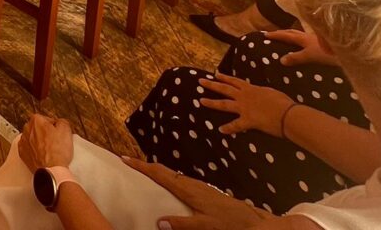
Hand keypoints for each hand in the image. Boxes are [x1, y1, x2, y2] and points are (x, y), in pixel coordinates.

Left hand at [19, 114, 74, 171]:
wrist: (51, 170)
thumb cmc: (57, 152)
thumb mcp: (66, 130)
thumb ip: (62, 121)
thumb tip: (59, 122)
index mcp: (36, 121)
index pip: (47, 120)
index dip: (55, 127)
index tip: (58, 134)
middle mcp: (26, 129)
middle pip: (38, 128)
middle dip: (45, 133)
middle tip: (54, 142)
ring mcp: (23, 142)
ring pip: (33, 138)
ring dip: (39, 142)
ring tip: (49, 150)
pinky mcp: (22, 153)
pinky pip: (29, 148)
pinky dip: (34, 151)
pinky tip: (42, 155)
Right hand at [123, 158, 271, 227]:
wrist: (255, 223)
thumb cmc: (230, 224)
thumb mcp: (206, 226)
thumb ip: (183, 224)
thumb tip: (158, 221)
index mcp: (189, 190)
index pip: (160, 174)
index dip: (142, 166)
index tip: (125, 158)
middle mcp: (192, 185)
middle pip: (164, 170)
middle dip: (145, 165)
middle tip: (129, 161)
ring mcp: (199, 187)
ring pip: (172, 174)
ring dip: (156, 170)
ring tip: (143, 169)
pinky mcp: (205, 191)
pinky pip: (179, 180)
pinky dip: (168, 177)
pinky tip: (169, 183)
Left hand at [199, 73, 294, 136]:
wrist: (288, 114)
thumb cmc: (284, 103)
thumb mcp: (272, 94)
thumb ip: (264, 94)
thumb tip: (264, 95)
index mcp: (252, 89)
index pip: (235, 81)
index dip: (225, 78)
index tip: (216, 74)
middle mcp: (245, 96)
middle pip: (225, 89)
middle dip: (212, 85)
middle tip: (200, 81)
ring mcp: (244, 108)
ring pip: (224, 104)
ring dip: (212, 103)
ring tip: (201, 101)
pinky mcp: (247, 121)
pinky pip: (235, 125)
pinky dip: (228, 128)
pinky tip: (221, 130)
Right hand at [266, 28, 336, 66]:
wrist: (347, 50)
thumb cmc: (327, 52)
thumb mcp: (309, 56)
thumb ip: (296, 57)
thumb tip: (280, 60)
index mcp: (302, 38)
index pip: (285, 35)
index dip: (275, 35)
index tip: (264, 34)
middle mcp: (307, 36)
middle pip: (292, 32)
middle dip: (282, 33)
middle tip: (274, 34)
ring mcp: (315, 38)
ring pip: (300, 35)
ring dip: (292, 36)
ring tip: (287, 38)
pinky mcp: (322, 43)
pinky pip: (307, 40)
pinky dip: (301, 41)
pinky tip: (304, 45)